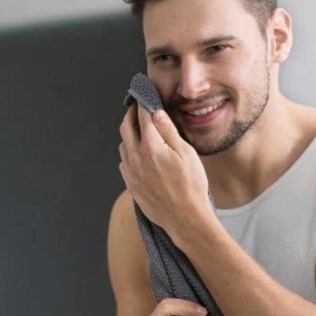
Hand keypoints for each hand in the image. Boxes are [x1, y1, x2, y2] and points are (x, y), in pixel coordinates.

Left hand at [118, 105, 212, 241]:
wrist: (184, 218)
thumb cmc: (191, 186)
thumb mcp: (186, 154)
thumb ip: (169, 132)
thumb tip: (156, 113)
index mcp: (151, 147)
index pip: (142, 117)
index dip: (143, 104)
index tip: (143, 97)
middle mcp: (136, 158)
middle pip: (125, 128)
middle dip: (130, 115)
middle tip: (136, 108)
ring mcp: (130, 172)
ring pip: (123, 145)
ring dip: (129, 135)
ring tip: (139, 131)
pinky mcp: (130, 184)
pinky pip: (124, 162)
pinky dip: (129, 153)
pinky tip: (139, 155)